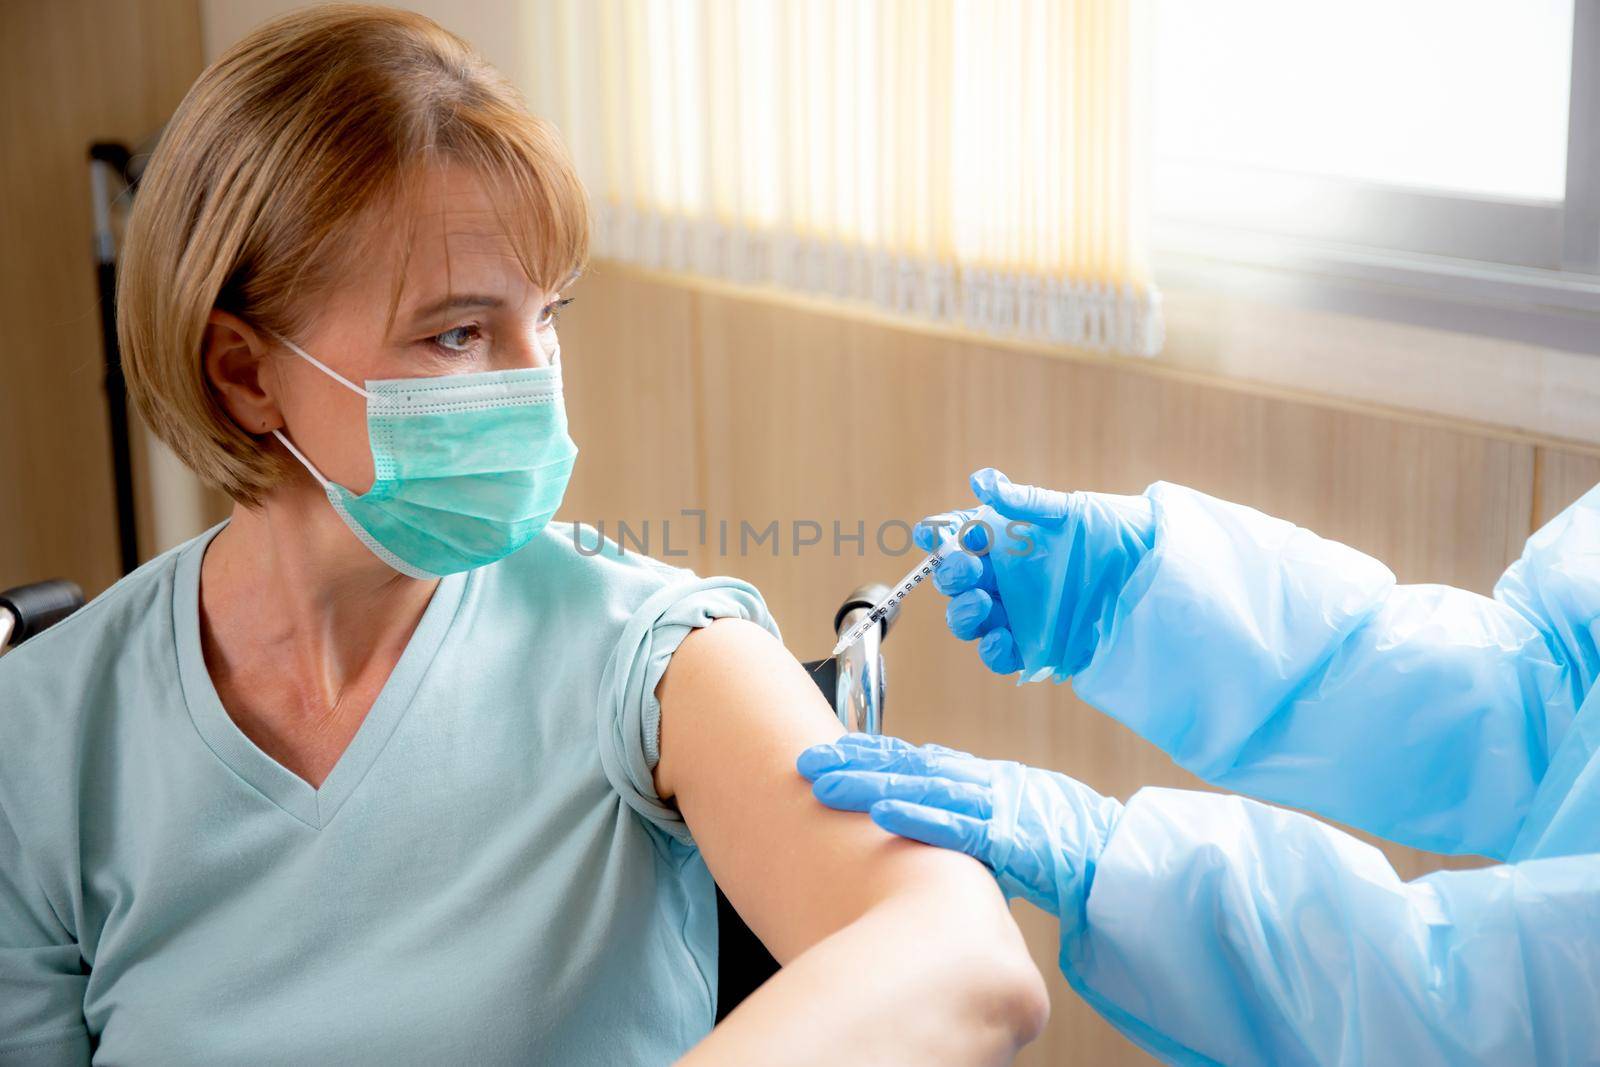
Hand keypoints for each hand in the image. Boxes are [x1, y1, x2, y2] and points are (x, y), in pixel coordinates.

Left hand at [798, 732, 1122, 927]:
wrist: (1118, 861)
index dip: (868, 753)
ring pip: (922, 788)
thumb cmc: (1066, 844)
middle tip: (804, 762)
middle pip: (908, 765)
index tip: (826, 751)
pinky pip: (957, 826)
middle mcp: (985, 782)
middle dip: (853, 762)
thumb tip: (922, 824)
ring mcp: (997, 805)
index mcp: (983, 778)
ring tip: (825, 784)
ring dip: (869, 785)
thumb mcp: (1009, 821)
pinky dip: (917, 817)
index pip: (915, 759)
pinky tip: (880, 815)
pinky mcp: (1011, 836)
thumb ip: (969, 817)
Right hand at [915, 468, 1155, 680]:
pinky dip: (993, 649)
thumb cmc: (1110, 534)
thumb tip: (980, 481)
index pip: (957, 540)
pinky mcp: (1035, 645)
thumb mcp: (1066, 513)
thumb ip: (1023, 501)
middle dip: (952, 576)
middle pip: (957, 582)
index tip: (931, 535)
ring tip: (979, 603)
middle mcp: (1004, 579)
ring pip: (971, 619)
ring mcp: (1017, 613)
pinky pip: (1001, 654)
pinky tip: (1000, 637)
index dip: (938, 537)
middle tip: (967, 568)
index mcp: (1004, 542)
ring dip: (964, 613)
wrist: (1153, 574)